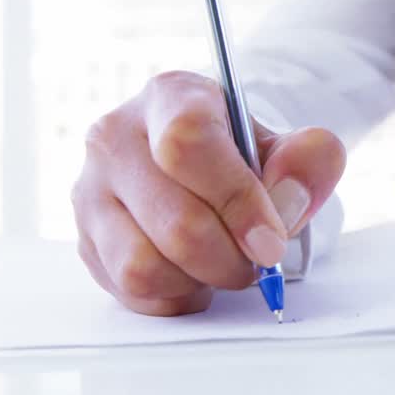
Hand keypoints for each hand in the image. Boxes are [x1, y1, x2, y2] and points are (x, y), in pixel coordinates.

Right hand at [71, 71, 345, 314]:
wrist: (201, 172)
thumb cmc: (240, 157)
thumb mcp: (287, 147)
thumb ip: (309, 161)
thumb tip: (287, 199)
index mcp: (170, 98)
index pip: (188, 143)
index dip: (237, 200)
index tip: (272, 240)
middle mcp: (116, 138)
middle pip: (175, 221)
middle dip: (231, 257)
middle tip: (258, 260)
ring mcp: (91, 191)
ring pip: (144, 266)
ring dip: (199, 280)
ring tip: (221, 262)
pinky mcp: (85, 240)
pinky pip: (130, 292)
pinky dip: (175, 296)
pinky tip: (193, 273)